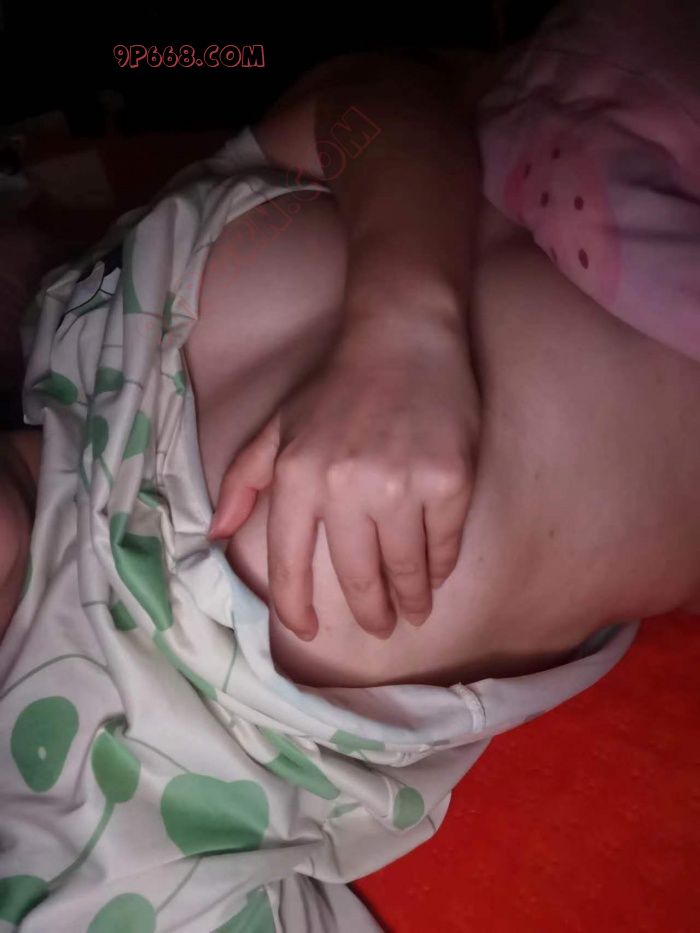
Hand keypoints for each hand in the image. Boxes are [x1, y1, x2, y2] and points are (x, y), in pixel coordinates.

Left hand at [208, 312, 479, 640]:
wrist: (404, 337)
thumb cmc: (336, 385)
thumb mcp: (277, 426)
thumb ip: (243, 480)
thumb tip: (216, 535)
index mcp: (297, 478)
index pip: (290, 565)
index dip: (296, 608)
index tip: (309, 630)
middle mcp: (346, 488)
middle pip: (357, 577)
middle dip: (370, 613)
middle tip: (379, 626)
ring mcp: (402, 487)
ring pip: (406, 570)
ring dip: (410, 600)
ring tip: (413, 611)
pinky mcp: (449, 481)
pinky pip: (445, 544)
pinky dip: (440, 567)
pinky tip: (435, 573)